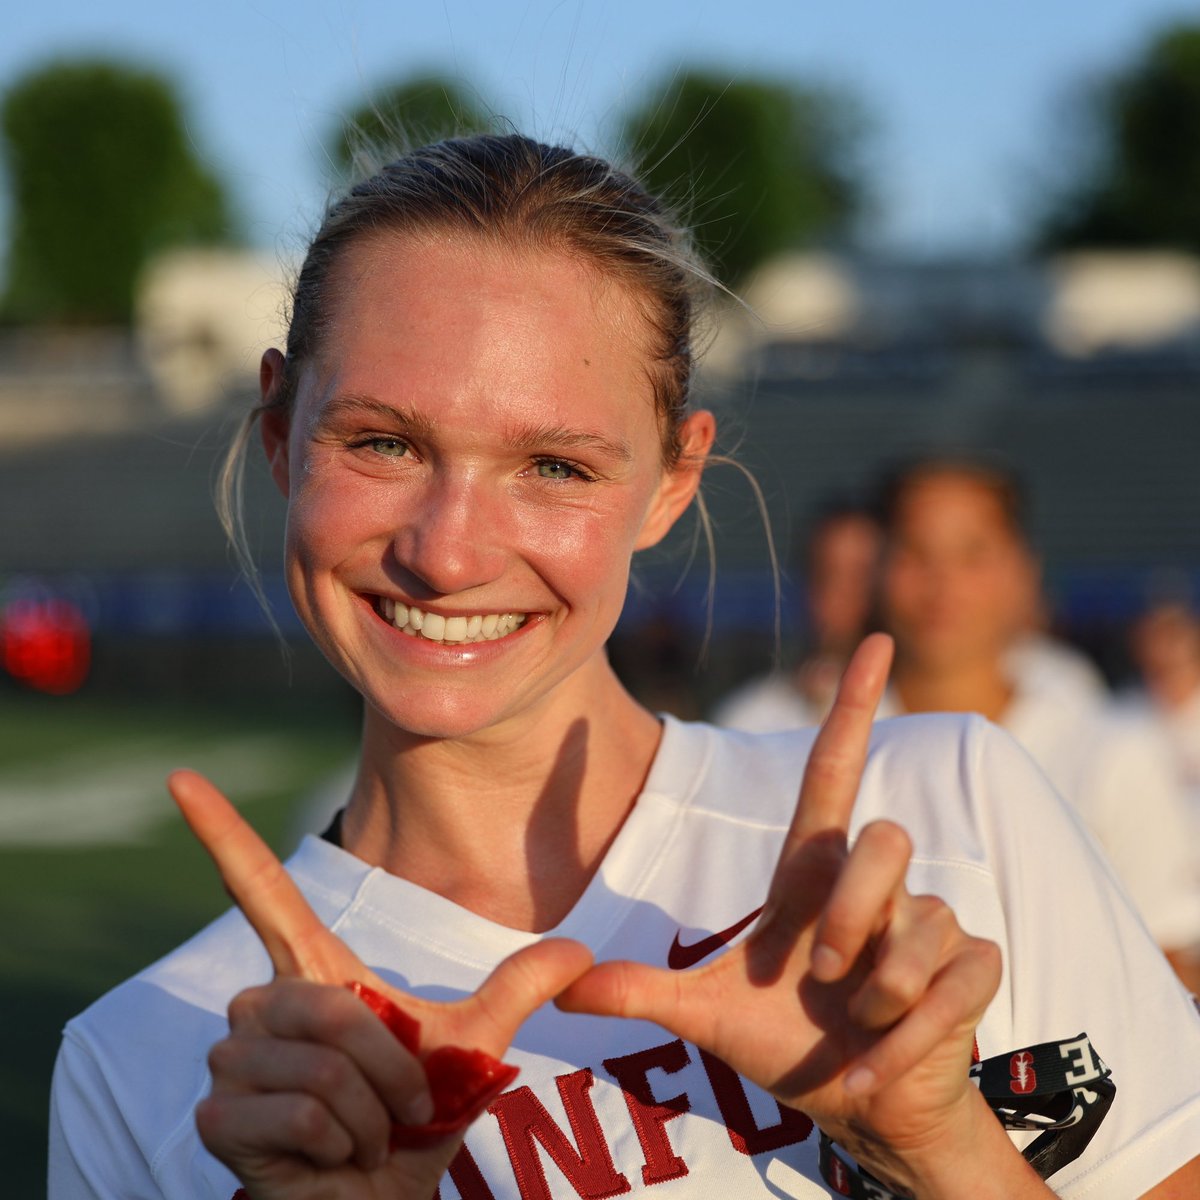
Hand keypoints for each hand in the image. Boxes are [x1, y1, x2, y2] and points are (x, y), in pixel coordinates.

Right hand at [169, 771, 591, 1199]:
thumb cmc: (418, 1116)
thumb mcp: (474, 1044)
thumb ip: (516, 989)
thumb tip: (581, 951)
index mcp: (314, 974)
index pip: (260, 891)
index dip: (222, 833)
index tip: (182, 776)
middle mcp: (261, 1008)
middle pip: (328, 1008)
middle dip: (387, 1066)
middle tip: (401, 1105)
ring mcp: (233, 1063)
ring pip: (319, 1065)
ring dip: (370, 1111)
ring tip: (364, 1135)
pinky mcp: (218, 1118)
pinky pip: (300, 1113)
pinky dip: (341, 1143)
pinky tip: (331, 1161)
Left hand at [558, 634, 1002, 1187]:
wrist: (861, 1107)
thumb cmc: (788, 1042)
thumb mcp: (707, 1015)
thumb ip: (641, 990)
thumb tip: (561, 984)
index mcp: (811, 875)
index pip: (833, 770)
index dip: (852, 706)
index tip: (872, 640)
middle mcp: (874, 884)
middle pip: (882, 839)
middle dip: (852, 914)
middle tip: (824, 976)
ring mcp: (930, 923)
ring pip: (921, 919)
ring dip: (880, 992)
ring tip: (858, 1024)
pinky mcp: (970, 970)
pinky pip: (955, 982)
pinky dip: (908, 1041)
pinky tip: (877, 1070)